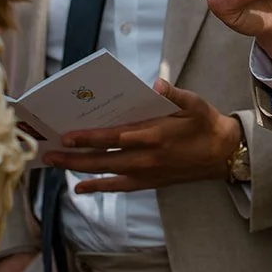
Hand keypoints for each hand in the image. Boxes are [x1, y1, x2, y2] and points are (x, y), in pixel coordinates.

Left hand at [43, 81, 240, 192]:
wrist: (222, 155)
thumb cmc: (205, 125)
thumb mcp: (195, 104)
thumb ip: (175, 94)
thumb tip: (157, 83)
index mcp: (154, 135)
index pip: (113, 137)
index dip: (88, 138)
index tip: (67, 136)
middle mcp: (145, 157)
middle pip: (102, 158)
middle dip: (73, 156)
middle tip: (48, 153)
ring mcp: (145, 172)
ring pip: (105, 172)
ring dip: (79, 169)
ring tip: (56, 165)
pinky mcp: (148, 182)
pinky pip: (118, 187)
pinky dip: (98, 187)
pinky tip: (81, 188)